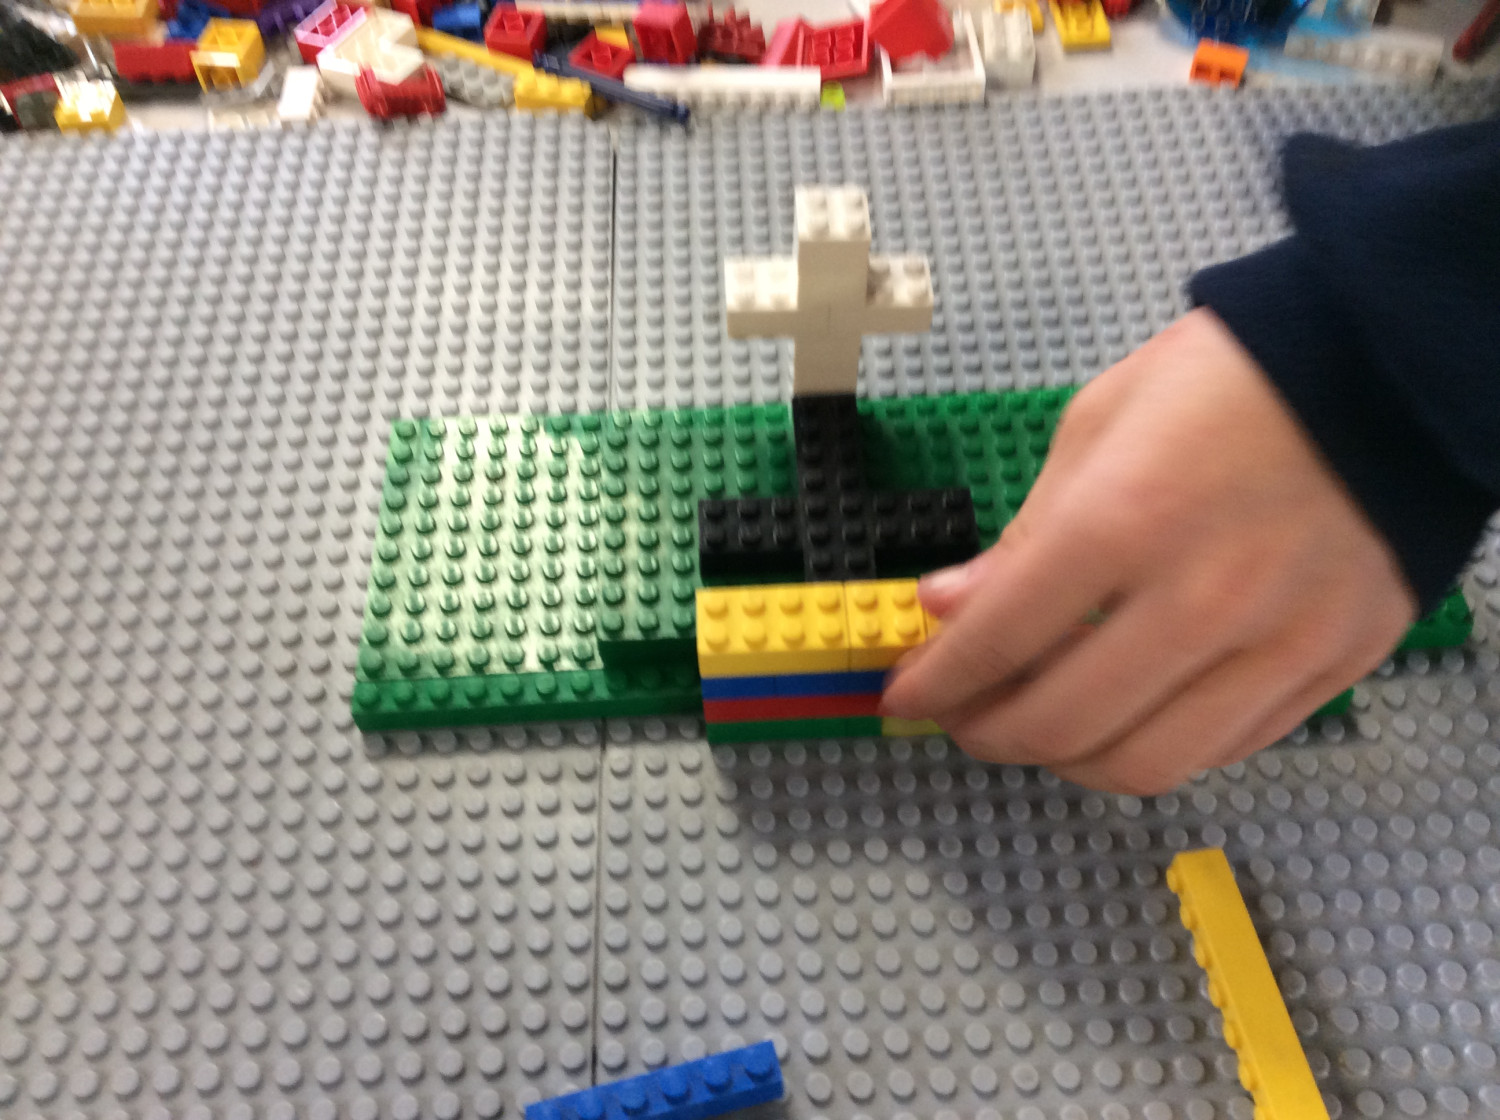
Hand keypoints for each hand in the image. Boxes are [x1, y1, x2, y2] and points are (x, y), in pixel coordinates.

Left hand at [880, 309, 1415, 794]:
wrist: (1386, 364)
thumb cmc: (1231, 377)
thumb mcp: (1097, 426)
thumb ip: (1023, 536)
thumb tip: (949, 607)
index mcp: (1125, 519)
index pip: (998, 641)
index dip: (935, 682)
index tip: (904, 692)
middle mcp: (1202, 598)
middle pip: (1063, 723)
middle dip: (987, 734)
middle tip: (962, 717)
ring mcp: (1278, 642)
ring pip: (1145, 763)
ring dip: (1065, 762)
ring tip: (1035, 729)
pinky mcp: (1334, 665)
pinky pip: (1225, 749)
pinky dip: (1155, 748)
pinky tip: (1123, 718)